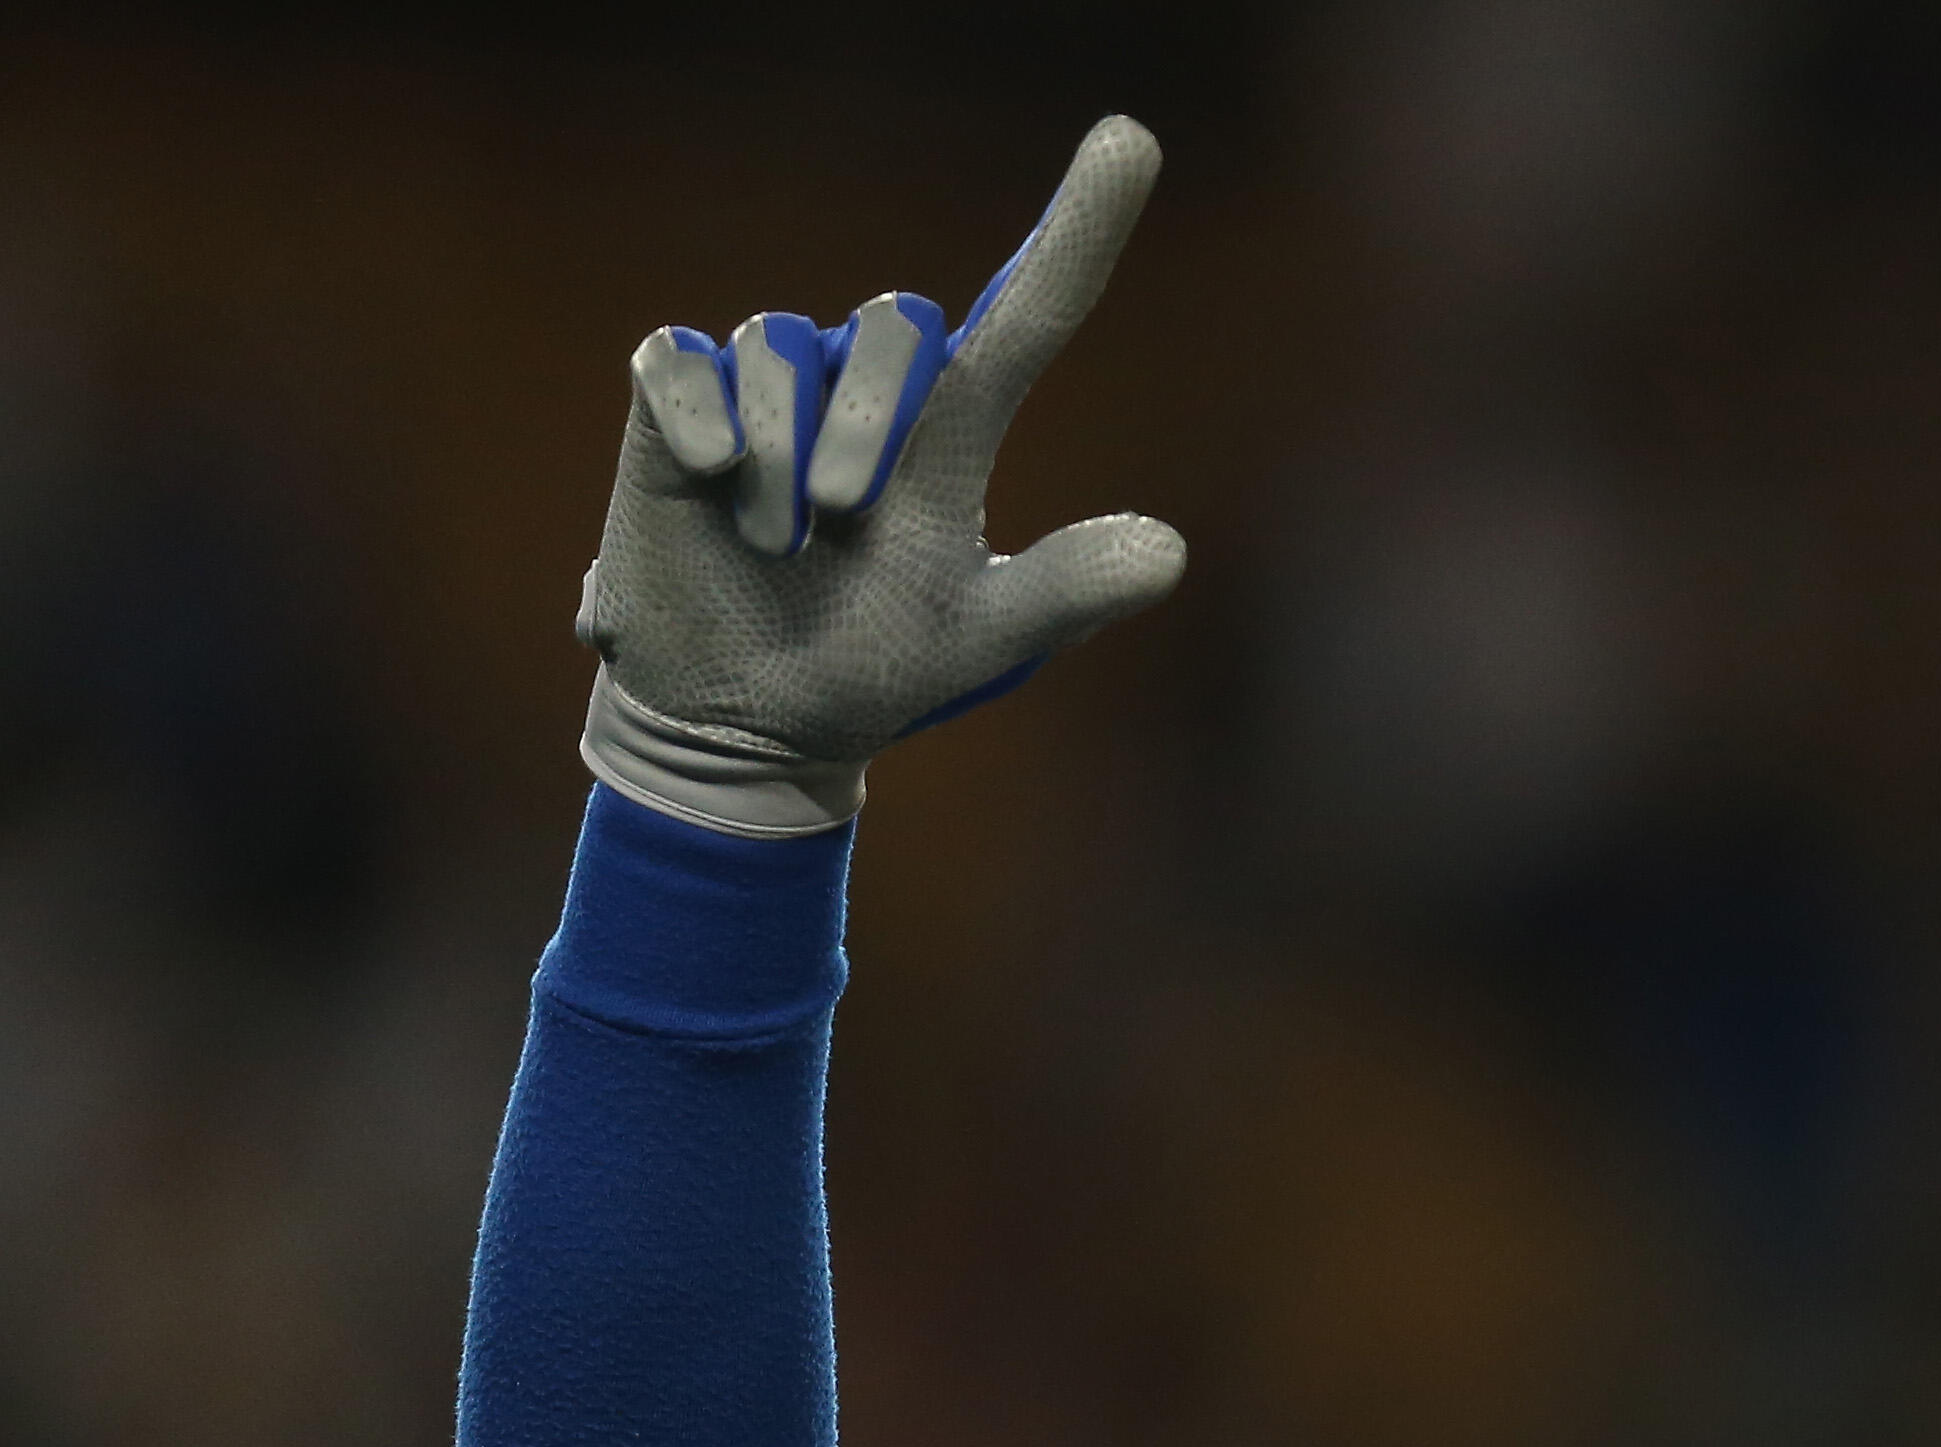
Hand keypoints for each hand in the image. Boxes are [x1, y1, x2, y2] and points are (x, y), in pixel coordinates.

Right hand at [573, 116, 1187, 835]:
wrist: (747, 716)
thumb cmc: (872, 665)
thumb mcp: (979, 640)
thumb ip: (1066, 592)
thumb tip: (1170, 552)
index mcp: (952, 434)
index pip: (1032, 314)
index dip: (1081, 229)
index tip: (1132, 140)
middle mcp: (865, 390)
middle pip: (895, 322)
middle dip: (870, 418)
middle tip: (843, 519)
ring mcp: (769, 389)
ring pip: (782, 343)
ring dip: (783, 453)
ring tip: (776, 544)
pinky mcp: (675, 403)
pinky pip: (681, 360)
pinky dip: (700, 421)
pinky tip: (711, 481)